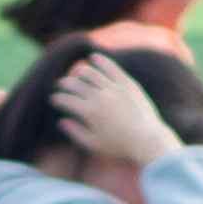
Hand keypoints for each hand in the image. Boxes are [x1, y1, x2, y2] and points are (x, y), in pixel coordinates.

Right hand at [52, 50, 176, 171]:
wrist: (147, 140)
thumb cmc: (120, 146)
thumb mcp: (94, 144)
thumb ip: (75, 132)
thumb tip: (61, 121)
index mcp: (88, 112)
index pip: (66, 100)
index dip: (58, 99)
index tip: (54, 99)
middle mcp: (99, 96)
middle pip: (75, 84)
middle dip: (65, 84)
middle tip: (62, 85)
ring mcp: (113, 88)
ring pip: (91, 73)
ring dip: (80, 72)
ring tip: (77, 74)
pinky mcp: (127, 83)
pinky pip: (111, 68)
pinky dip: (101, 61)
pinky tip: (94, 57)